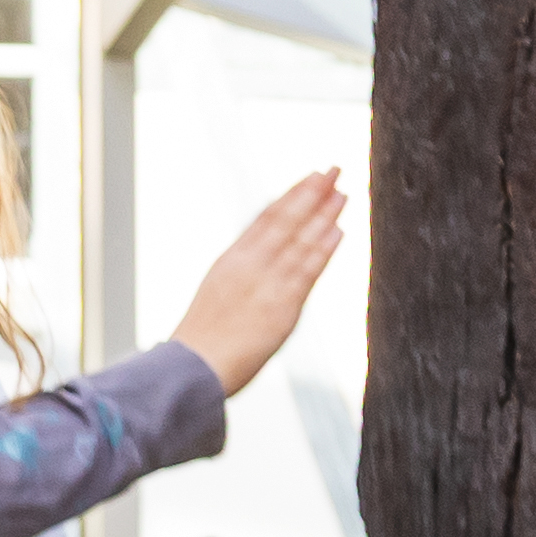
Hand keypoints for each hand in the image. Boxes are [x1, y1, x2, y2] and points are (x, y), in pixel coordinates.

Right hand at [167, 171, 349, 395]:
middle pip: (283, 220)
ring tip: (343, 192)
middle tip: (332, 170)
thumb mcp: (215, 299)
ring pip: (298, 240)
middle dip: (310, 193)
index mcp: (230, 262)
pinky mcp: (281, 303)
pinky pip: (306, 270)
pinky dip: (323, 249)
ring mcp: (264, 282)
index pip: (264, 220)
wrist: (192, 366)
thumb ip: (238, 281)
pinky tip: (338, 231)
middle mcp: (247, 265)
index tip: (308, 178)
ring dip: (323, 214)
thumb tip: (254, 274)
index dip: (289, 196)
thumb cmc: (201, 342)